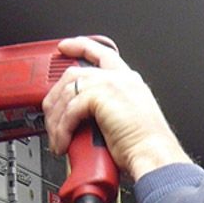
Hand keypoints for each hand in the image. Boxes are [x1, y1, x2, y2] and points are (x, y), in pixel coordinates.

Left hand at [42, 37, 190, 182]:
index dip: (80, 46)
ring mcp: (110, 84)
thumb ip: (104, 111)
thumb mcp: (124, 120)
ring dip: (56, 119)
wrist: (154, 156)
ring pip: (67, 92)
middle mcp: (120, 78)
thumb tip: (79, 120)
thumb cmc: (144, 146)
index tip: (64, 47)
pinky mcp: (101, 97)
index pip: (101, 53)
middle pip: (74, 73)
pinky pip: (69, 110)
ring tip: (56, 138)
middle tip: (49, 116)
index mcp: (128, 81)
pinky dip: (62, 129)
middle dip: (55, 95)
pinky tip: (62, 143)